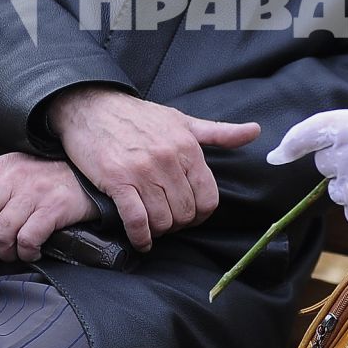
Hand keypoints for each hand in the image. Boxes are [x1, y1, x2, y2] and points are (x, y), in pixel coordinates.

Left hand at [0, 154, 95, 261]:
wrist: (91, 178)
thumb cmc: (49, 180)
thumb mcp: (18, 171)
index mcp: (1, 165)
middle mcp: (14, 176)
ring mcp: (34, 192)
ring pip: (0, 232)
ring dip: (3, 251)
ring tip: (12, 252)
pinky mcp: (53, 208)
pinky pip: (27, 240)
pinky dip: (26, 253)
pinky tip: (32, 252)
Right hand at [47, 87, 259, 250]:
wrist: (92, 106)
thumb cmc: (138, 116)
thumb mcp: (182, 120)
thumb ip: (219, 132)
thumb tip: (255, 131)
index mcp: (188, 147)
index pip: (208, 198)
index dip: (201, 214)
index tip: (190, 215)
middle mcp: (168, 159)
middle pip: (185, 213)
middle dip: (178, 223)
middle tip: (168, 221)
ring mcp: (142, 171)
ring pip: (162, 220)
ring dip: (159, 231)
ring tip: (154, 228)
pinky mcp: (117, 181)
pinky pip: (136, 220)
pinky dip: (140, 237)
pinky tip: (141, 240)